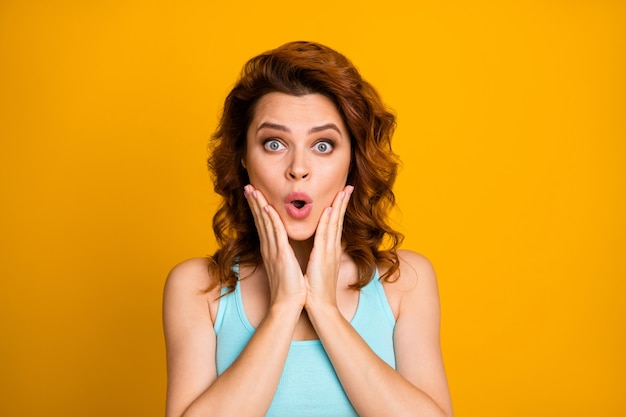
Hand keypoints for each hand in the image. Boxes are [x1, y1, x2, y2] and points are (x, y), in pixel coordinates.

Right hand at [244, 185, 306, 309]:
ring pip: (264, 223)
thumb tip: (283, 247)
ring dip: (258, 205)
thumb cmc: (290, 288)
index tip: (254, 194)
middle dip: (254, 202)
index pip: (263, 224)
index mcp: (272, 250)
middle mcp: (269, 248)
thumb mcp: (285, 267)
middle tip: (247, 186)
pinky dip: (270, 219)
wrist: (288, 305)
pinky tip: (266, 207)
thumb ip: (282, 254)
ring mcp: (273, 251)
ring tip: (252, 190)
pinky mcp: (280, 255)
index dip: (258, 208)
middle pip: (260, 220)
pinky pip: (274, 233)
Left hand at [304, 185, 353, 310]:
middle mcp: (332, 249)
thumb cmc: (317, 290)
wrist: (321, 307)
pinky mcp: (323, 258)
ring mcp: (330, 253)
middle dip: (342, 202)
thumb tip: (320, 248)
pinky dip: (328, 223)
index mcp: (330, 250)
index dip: (338, 209)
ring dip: (337, 207)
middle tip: (347, 186)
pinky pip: (325, 236)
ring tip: (342, 191)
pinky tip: (329, 210)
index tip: (341, 194)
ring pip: (334, 225)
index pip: (335, 225)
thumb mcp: (319, 268)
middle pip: (338, 220)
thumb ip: (321, 256)